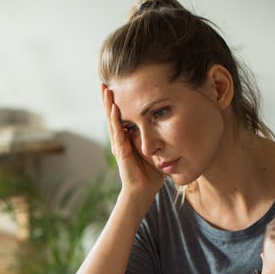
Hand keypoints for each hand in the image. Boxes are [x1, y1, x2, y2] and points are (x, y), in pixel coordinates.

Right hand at [101, 84, 163, 199]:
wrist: (144, 190)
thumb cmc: (150, 172)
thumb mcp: (156, 149)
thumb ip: (157, 138)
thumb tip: (170, 124)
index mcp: (128, 138)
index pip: (121, 116)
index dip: (117, 102)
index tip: (116, 87)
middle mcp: (120, 139)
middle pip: (112, 115)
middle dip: (108, 99)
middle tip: (104, 83)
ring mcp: (119, 144)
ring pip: (112, 120)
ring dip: (108, 105)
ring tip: (105, 90)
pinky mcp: (121, 151)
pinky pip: (117, 132)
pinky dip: (115, 119)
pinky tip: (113, 107)